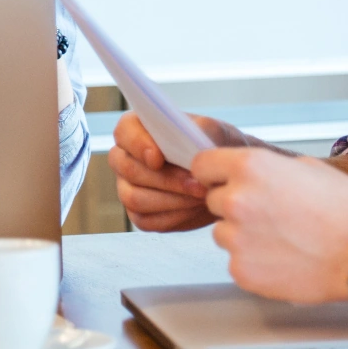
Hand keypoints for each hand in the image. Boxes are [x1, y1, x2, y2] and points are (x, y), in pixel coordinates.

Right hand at [109, 111, 240, 231]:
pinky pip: (146, 220)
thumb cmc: (214, 149)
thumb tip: (187, 139)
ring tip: (201, 197)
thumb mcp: (214, 131)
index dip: (137, 145)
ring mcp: (128, 187)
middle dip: (165, 180)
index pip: (124, 132)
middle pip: (128, 169)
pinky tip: (194, 208)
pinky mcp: (139, 214)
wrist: (223, 178)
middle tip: (198, 185)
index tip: (158, 158)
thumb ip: (200, 128)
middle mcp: (125, 157)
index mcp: (136, 129)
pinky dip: (173, 217)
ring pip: (134, 198)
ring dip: (172, 200)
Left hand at [194, 146, 347, 303]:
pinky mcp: (242, 270)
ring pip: (223, 233)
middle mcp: (236, 199)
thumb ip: (263, 168)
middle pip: (214, 201)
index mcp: (249, 167)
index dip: (213, 175)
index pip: (201, 166)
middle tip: (270, 216)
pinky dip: (254, 263)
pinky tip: (284, 260)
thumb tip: (241, 172)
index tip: (220, 182)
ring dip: (243, 236)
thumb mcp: (303, 167)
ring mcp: (237, 237)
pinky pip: (236, 262)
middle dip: (235, 207)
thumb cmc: (346, 210)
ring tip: (282, 240)